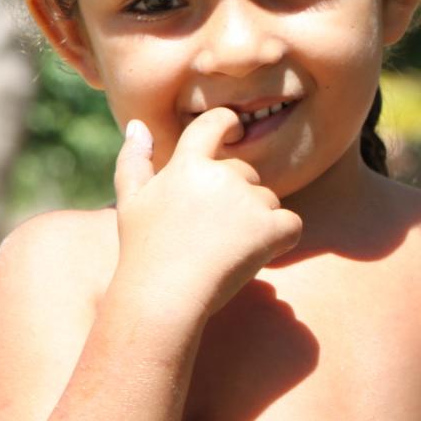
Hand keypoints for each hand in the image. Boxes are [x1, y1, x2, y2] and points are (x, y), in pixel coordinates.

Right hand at [109, 111, 303, 320]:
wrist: (163, 298)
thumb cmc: (143, 253)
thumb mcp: (130, 203)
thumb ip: (134, 160)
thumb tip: (138, 125)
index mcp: (187, 165)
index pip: (213, 124)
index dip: (227, 123)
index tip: (234, 128)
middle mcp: (221, 175)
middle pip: (246, 173)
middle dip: (237, 197)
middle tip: (211, 233)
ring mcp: (248, 200)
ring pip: (268, 200)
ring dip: (257, 221)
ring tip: (225, 250)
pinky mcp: (270, 227)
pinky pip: (291, 224)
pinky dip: (281, 239)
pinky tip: (255, 256)